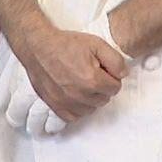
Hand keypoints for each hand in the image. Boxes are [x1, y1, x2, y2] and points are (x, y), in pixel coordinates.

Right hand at [6, 21, 125, 127]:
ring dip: (90, 99)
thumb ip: (116, 60)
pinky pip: (73, 116)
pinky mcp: (55, 106)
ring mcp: (66, 102)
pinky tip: (74, 96)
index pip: (115, 88)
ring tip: (82, 83)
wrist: (38, 47)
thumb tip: (123, 75)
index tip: (102, 69)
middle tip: (91, 74)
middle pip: (104, 99)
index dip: (111, 77)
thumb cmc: (65, 44)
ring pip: (90, 109)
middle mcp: (79, 95)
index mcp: (92, 80)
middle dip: (101, 88)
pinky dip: (77, 109)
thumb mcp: (96, 44)